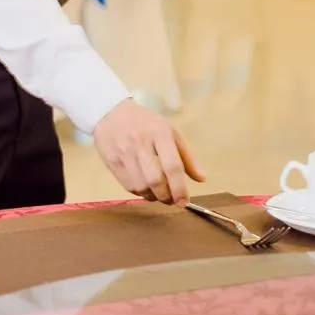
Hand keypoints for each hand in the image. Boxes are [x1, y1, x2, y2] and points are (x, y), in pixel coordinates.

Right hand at [91, 98, 205, 205]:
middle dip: (166, 196)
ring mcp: (124, 152)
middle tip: (172, 201)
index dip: (179, 188)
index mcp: (159, 133)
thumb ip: (187, 156)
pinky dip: (140, 193)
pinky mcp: (112, 161)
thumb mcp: (170, 132)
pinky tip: (145, 188)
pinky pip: (128, 186)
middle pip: (155, 180)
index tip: (184, 201)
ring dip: (153, 197)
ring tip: (159, 194)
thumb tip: (202, 179)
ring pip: (141, 186)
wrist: (112, 113)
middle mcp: (140, 142)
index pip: (172, 166)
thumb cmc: (146, 124)